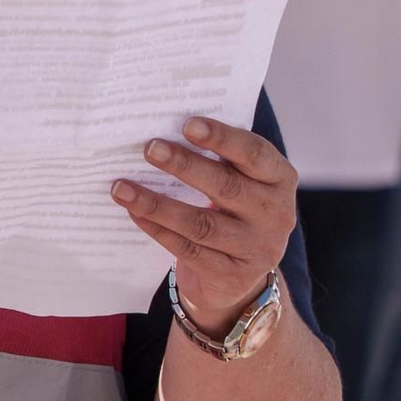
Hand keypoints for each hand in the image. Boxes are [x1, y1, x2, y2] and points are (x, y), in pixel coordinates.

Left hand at [111, 116, 297, 336]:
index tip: (189, 124)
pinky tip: (133, 212)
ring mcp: (255, 248)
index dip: (223, 138)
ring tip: (121, 187)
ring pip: (201, 223)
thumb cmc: (232, 209)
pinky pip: (187, 249)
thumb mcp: (240, 182)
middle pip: (226, 187)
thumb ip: (219, 159)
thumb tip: (163, 130)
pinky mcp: (231, 276)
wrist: (240, 276)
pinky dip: (157, 229)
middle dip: (185, 165)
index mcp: (279, 179)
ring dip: (157, 204)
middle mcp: (275, 214)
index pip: (255, 154)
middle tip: (150, 148)